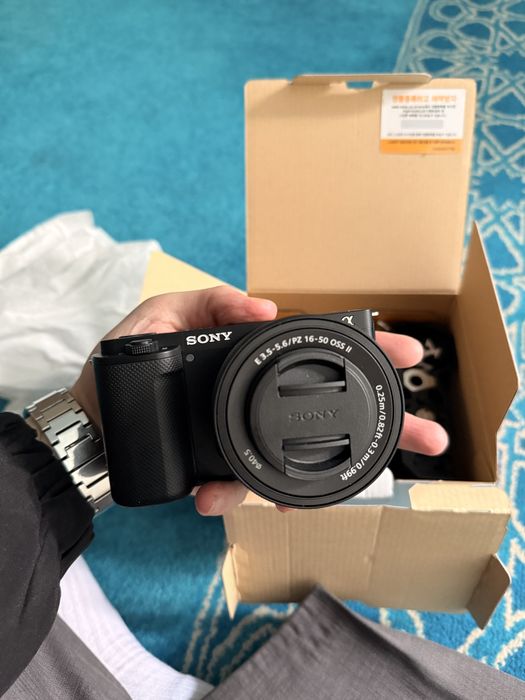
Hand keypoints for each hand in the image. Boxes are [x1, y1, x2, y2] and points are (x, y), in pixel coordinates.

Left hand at [71, 286, 447, 516]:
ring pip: (299, 457)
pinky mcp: (222, 468)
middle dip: (383, 426)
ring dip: (318, 478)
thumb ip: (208, 302)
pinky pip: (246, 485)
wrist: (91, 429)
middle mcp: (254, 400)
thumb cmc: (123, 369)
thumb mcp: (160, 317)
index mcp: (248, 359)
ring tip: (304, 488)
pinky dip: (240, 495)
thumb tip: (264, 308)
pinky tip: (219, 498)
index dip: (367, 352)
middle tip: (429, 437)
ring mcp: (242, 436)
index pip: (318, 351)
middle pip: (332, 414)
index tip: (407, 355)